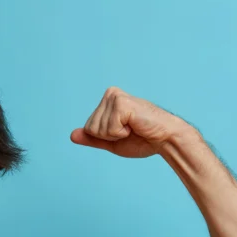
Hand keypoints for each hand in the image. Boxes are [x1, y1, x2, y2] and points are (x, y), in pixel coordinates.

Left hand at [70, 87, 188, 158]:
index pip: (88, 128)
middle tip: (129, 130)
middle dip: (109, 137)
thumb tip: (72, 135)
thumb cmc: (143, 139)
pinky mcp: (122, 103)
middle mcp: (110, 95)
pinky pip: (109, 128)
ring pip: (98, 129)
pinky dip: (121, 133)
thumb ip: (93, 138)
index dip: (105, 138)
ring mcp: (115, 97)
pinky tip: (135, 125)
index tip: (124, 132)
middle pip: (91, 128)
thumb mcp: (112, 141)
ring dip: (116, 135)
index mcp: (107, 101)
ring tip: (133, 127)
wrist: (165, 139)